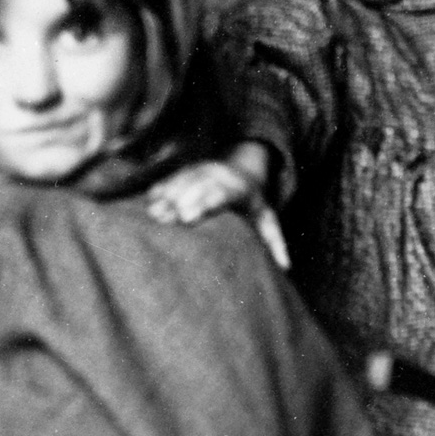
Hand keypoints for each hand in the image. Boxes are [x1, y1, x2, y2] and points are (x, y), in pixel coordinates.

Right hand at [145, 143, 287, 268]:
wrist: (244, 167)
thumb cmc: (253, 202)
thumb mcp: (267, 219)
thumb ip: (275, 242)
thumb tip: (287, 268)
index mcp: (238, 189)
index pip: (219, 194)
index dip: (202, 204)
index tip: (188, 218)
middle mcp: (217, 177)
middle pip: (196, 187)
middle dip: (178, 202)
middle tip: (163, 219)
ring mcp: (200, 171)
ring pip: (181, 181)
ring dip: (166, 197)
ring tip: (152, 215)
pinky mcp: (187, 170)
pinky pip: (171, 178)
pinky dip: (160, 189)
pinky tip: (148, 202)